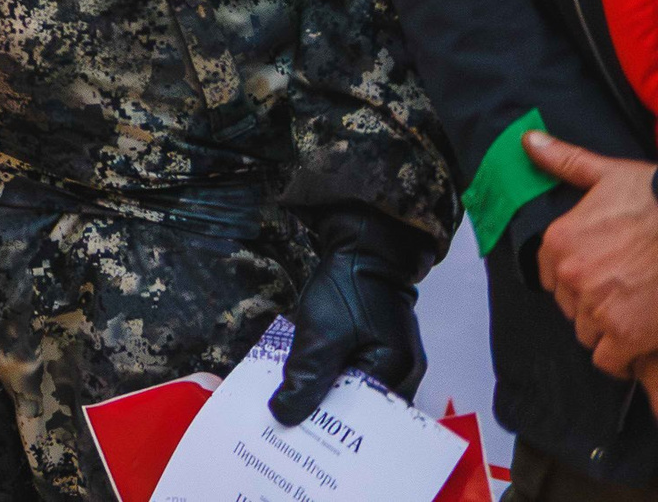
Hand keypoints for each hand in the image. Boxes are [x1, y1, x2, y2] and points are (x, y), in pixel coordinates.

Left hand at [269, 207, 430, 424]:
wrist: (362, 246)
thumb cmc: (346, 287)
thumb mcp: (320, 334)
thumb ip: (306, 377)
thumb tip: (284, 415)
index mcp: (397, 372)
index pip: (368, 419)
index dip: (336, 430)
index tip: (304, 441)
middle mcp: (402, 372)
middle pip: (363, 409)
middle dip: (329, 417)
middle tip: (292, 431)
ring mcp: (392, 359)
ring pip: (355, 391)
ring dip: (327, 397)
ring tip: (293, 412)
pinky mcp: (377, 347)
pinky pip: (352, 373)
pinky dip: (330, 379)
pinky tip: (303, 384)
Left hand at [527, 131, 657, 377]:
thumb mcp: (608, 174)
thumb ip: (565, 162)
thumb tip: (528, 141)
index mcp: (559, 242)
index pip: (552, 278)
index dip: (577, 281)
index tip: (602, 277)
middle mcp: (571, 276)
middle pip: (571, 307)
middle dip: (594, 305)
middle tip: (625, 295)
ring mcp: (597, 307)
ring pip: (589, 334)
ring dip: (609, 331)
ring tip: (637, 315)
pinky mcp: (626, 334)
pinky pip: (610, 360)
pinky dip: (624, 358)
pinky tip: (641, 343)